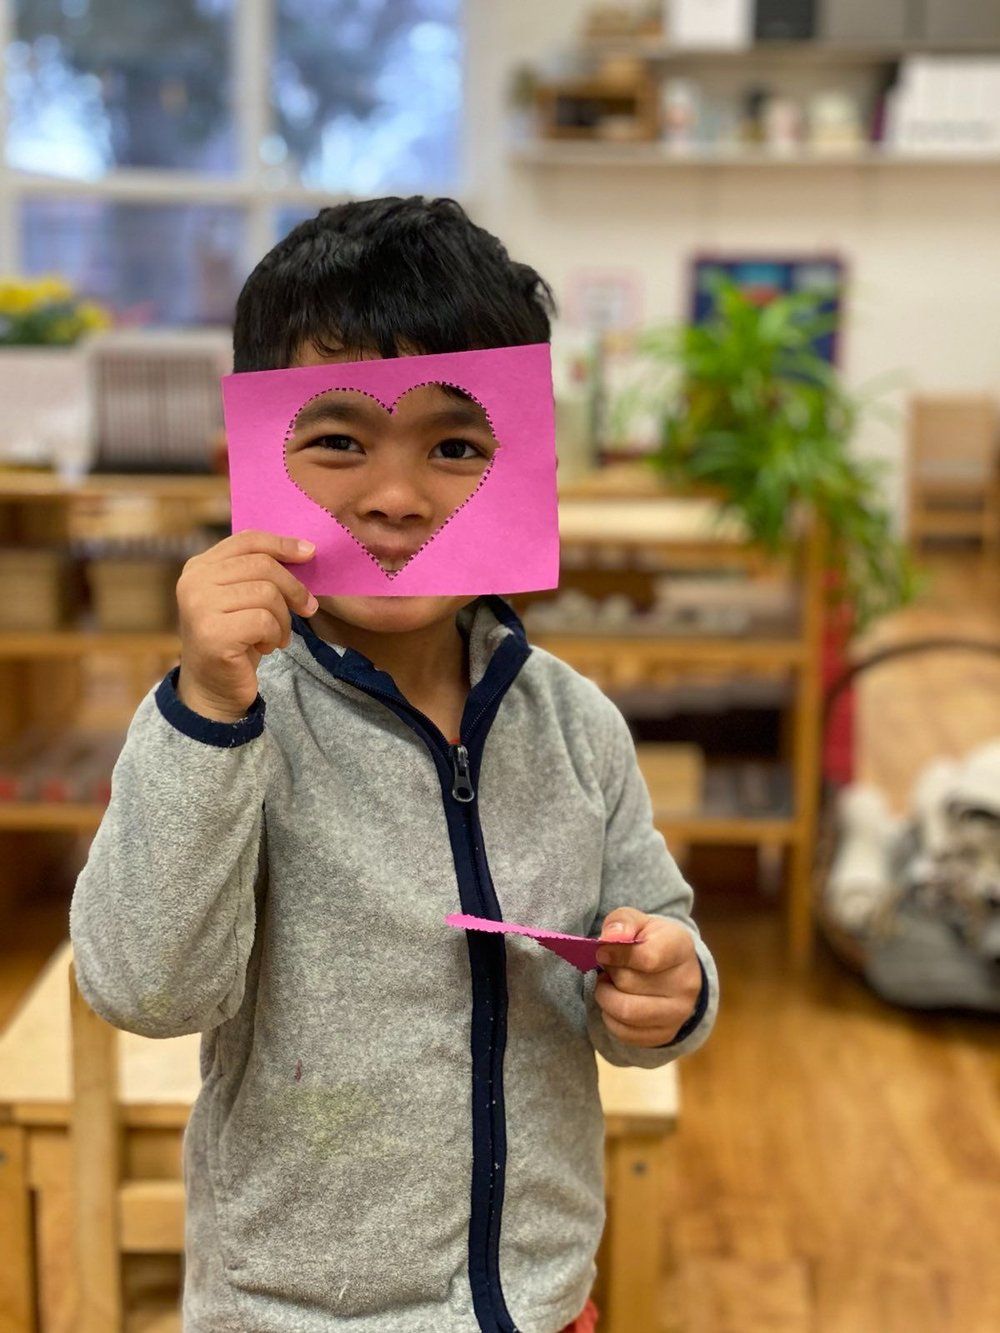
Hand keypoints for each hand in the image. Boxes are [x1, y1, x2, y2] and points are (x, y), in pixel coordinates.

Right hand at [176, 529, 318, 722]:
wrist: (214, 689)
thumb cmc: (236, 641)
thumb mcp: (244, 599)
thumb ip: (260, 573)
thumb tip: (304, 550)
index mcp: (199, 567)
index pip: (247, 540)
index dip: (282, 544)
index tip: (310, 552)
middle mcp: (193, 582)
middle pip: (262, 565)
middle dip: (293, 588)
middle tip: (307, 608)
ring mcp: (199, 607)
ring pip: (267, 594)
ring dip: (282, 619)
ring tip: (275, 636)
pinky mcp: (212, 633)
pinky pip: (264, 621)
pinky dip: (274, 636)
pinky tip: (264, 647)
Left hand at [593, 907, 701, 1047]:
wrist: (672, 969)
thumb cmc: (649, 940)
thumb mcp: (637, 922)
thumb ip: (622, 922)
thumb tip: (608, 939)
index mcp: (681, 947)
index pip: (647, 957)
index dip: (616, 954)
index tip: (602, 951)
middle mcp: (686, 983)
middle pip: (629, 983)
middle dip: (609, 974)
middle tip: (609, 968)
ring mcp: (679, 1013)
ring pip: (626, 1012)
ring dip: (606, 997)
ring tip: (608, 986)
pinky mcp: (666, 1035)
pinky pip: (624, 1033)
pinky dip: (610, 1018)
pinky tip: (615, 1003)